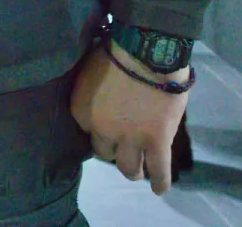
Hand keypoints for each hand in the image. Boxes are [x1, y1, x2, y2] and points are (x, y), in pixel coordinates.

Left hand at [69, 43, 190, 193]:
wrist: (146, 51)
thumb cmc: (117, 51)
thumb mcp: (89, 70)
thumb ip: (91, 90)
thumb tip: (99, 92)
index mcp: (81, 110)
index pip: (87, 131)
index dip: (98, 128)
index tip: (106, 126)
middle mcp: (102, 130)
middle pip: (104, 152)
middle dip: (114, 150)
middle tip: (123, 146)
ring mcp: (129, 138)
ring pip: (129, 167)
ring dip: (133, 170)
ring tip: (138, 171)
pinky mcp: (156, 142)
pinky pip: (158, 169)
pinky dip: (160, 182)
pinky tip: (159, 189)